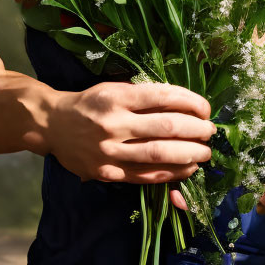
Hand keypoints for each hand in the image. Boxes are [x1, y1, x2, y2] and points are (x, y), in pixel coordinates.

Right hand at [47, 81, 214, 203]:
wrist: (54, 124)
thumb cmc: (91, 103)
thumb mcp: (114, 89)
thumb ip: (144, 97)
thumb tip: (184, 106)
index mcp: (117, 96)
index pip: (163, 97)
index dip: (190, 103)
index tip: (205, 109)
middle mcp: (114, 123)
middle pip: (166, 127)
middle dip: (195, 130)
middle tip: (210, 131)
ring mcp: (110, 150)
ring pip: (158, 154)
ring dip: (189, 154)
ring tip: (205, 152)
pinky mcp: (108, 173)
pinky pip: (145, 175)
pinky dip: (170, 173)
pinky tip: (186, 168)